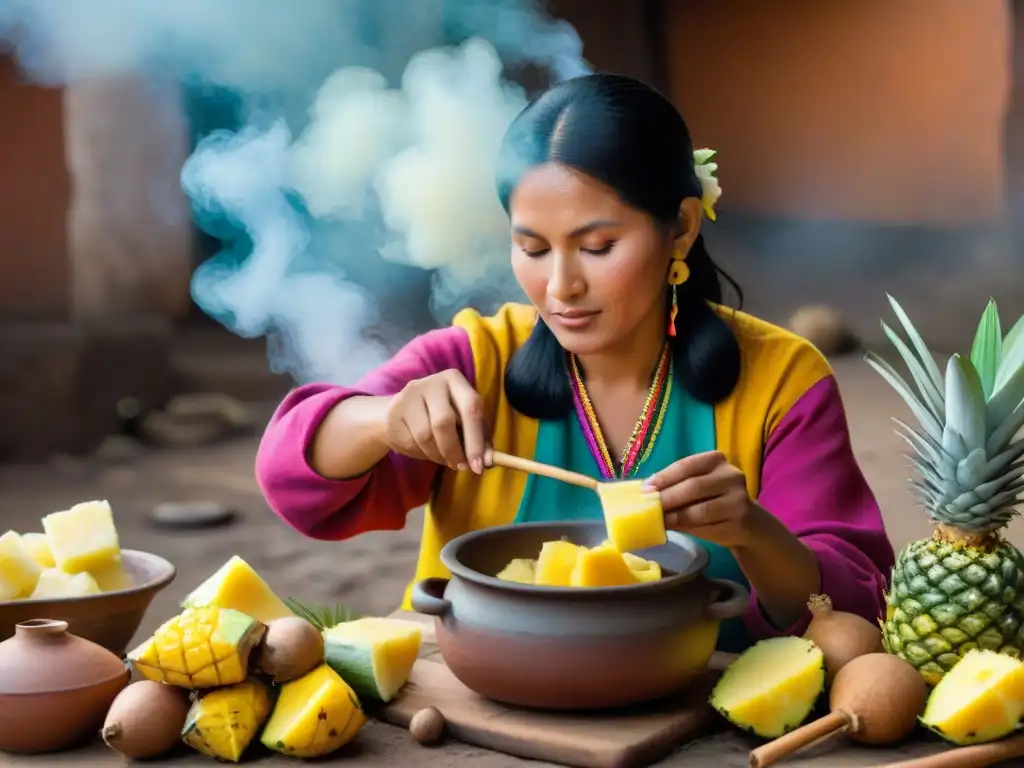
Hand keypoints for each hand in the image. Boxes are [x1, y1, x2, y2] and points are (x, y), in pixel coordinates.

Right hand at [383, 369, 487, 472]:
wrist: (400, 412)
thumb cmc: (440, 416)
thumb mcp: (464, 422)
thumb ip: (479, 440)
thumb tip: (488, 462)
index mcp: (454, 379)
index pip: (471, 408)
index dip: (476, 440)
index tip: (478, 466)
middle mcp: (432, 382)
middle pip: (444, 422)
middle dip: (454, 451)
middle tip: (460, 467)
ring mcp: (409, 395)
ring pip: (425, 436)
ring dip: (437, 455)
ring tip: (443, 458)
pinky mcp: (393, 412)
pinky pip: (410, 442)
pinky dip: (421, 454)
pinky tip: (424, 450)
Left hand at [642, 451, 757, 547]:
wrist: (748, 522)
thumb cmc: (713, 500)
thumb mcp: (697, 487)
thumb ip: (675, 487)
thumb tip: (645, 495)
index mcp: (716, 460)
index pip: (686, 466)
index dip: (664, 477)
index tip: (646, 489)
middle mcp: (731, 476)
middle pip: (693, 486)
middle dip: (668, 498)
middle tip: (648, 508)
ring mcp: (738, 499)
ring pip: (700, 510)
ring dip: (675, 517)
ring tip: (659, 521)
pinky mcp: (739, 523)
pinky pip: (709, 526)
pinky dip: (688, 528)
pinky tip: (675, 529)